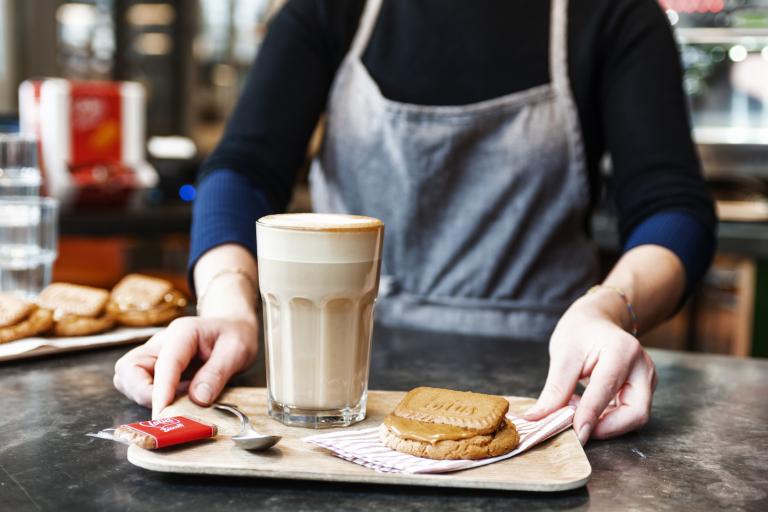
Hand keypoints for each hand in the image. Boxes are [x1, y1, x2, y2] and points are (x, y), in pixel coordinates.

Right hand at [113, 316, 258, 417]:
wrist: (232, 328)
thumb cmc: (234, 336)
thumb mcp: (237, 350)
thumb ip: (217, 373)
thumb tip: (198, 399)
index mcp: (182, 332)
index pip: (165, 362)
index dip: (161, 390)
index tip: (163, 413)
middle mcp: (160, 342)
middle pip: (129, 368)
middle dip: (143, 393)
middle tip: (171, 407)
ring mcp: (153, 355)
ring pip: (127, 378)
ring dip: (144, 397)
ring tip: (179, 400)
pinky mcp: (153, 369)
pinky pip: (138, 386)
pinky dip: (150, 398)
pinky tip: (177, 398)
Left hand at [524, 294, 657, 443]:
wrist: (597, 321)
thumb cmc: (580, 332)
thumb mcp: (563, 355)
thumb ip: (555, 390)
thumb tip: (538, 419)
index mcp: (623, 350)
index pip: (607, 389)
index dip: (590, 415)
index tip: (575, 435)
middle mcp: (642, 367)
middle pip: (635, 413)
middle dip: (606, 428)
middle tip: (575, 429)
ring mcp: (646, 381)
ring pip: (633, 419)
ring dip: (603, 425)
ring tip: (575, 409)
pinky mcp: (642, 392)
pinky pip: (627, 415)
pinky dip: (605, 419)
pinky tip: (584, 408)